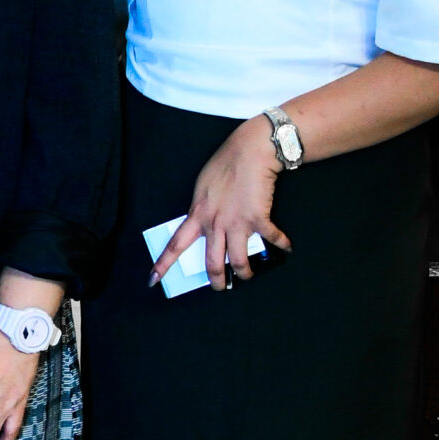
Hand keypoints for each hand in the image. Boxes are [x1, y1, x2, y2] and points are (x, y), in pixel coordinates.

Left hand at [151, 117, 292, 291]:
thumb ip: (202, 208)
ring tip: (248, 275)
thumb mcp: (203, 187)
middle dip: (216, 281)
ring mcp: (237, 223)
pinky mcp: (258, 219)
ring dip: (245, 272)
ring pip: (239, 261)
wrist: (250, 151)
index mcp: (197, 214)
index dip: (163, 264)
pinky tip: (286, 248)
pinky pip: (271, 240)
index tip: (153, 280)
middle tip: (220, 288)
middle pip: (212, 262)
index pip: (175, 244)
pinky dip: (281, 245)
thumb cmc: (226, 164)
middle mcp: (214, 223)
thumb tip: (203, 222)